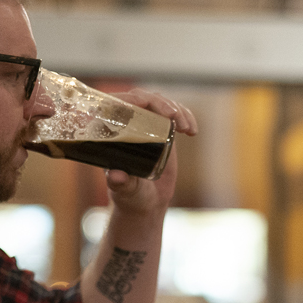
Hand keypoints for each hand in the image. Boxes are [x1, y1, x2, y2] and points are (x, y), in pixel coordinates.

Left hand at [103, 89, 197, 216]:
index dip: (129, 99)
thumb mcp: (125, 191)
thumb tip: (116, 176)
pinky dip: (185, 117)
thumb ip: (121, 184)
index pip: (116, 105)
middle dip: (160, 103)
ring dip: (176, 110)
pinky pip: (172, 113)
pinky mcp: (160, 128)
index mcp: (110, 133)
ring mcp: (144, 124)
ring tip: (188, 129)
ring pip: (159, 103)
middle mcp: (126, 124)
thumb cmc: (130, 197)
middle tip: (174, 116)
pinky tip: (192, 131)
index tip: (144, 102)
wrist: (147, 203)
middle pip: (141, 99)